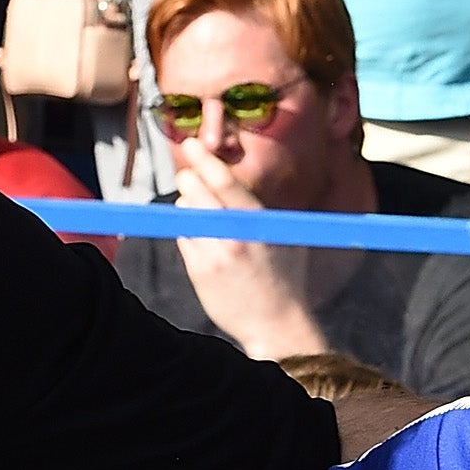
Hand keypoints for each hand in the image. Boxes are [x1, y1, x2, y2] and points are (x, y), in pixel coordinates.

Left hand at [169, 140, 328, 360]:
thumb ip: (259, 210)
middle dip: (189, 179)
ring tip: (202, 213)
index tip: (191, 145)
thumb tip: (228, 182)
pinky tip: (203, 239)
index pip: (226, 183)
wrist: (276, 325)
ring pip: (187, 215)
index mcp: (259, 224)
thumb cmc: (285, 278)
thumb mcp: (284, 236)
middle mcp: (235, 237)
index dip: (205, 160)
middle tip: (188, 175)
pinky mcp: (199, 272)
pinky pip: (184, 239)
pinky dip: (189, 232)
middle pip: (198, 194)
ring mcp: (214, 255)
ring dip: (189, 207)